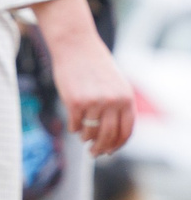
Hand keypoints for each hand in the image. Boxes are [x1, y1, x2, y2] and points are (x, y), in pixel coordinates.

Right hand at [37, 0, 133, 156]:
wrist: (76, 47)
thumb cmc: (95, 66)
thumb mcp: (115, 85)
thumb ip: (118, 106)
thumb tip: (111, 133)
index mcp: (126, 98)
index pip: (126, 131)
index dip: (118, 145)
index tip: (110, 151)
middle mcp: (112, 102)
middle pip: (109, 136)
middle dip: (101, 148)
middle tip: (94, 153)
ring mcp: (93, 102)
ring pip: (90, 132)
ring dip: (86, 138)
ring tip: (83, 137)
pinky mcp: (74, 102)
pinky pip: (75, 124)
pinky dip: (74, 128)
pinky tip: (73, 126)